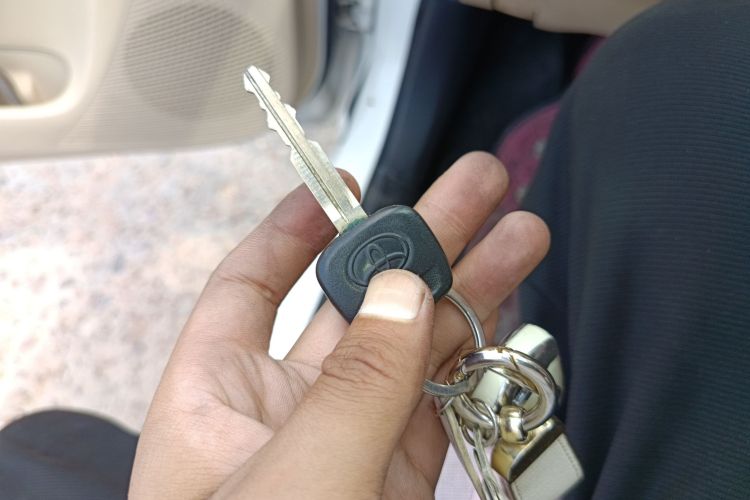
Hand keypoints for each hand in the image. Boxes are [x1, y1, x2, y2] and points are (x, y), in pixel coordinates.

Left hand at [129, 152, 548, 498]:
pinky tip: (508, 314)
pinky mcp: (399, 482)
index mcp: (215, 399)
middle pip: (354, 303)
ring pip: (410, 347)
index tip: (344, 186)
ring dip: (466, 289)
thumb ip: (350, 387)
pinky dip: (474, 359)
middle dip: (416, 241)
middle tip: (477, 186)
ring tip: (521, 231)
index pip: (250, 290)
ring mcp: (349, 444)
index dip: (294, 231)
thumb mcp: (293, 484)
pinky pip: (441, 403)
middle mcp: (282, 412)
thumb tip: (401, 291)